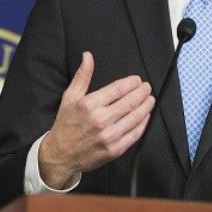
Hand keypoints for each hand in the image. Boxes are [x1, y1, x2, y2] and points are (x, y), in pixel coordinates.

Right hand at [38, 51, 154, 188]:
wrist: (60, 155)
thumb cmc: (66, 124)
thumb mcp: (70, 97)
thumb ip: (82, 76)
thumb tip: (88, 56)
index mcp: (90, 104)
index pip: (118, 89)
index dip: (132, 83)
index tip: (137, 80)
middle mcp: (100, 120)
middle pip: (130, 102)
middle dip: (142, 92)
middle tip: (147, 88)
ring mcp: (109, 136)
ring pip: (135, 118)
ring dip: (146, 107)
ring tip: (150, 100)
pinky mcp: (114, 150)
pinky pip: (135, 134)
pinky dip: (143, 124)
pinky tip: (145, 116)